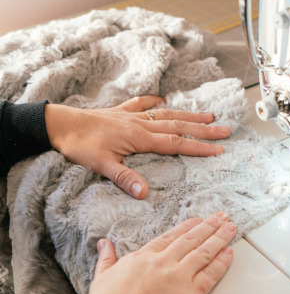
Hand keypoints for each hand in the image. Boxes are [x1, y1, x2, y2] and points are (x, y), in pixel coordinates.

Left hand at [45, 96, 229, 198]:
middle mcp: (141, 124)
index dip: (198, 147)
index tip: (218, 149)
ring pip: (167, 113)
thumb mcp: (101, 165)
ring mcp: (132, 115)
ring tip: (207, 116)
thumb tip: (145, 193)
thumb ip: (125, 178)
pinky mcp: (121, 112)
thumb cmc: (80, 145)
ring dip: (188, 115)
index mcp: (139, 137)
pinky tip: (163, 100)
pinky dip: (155, 102)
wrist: (60, 124)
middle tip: (225, 130)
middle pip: (179, 125)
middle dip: (203, 129)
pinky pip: (142, 104)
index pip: (176, 143)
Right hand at [80, 212, 235, 293]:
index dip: (187, 227)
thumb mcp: (102, 277)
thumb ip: (107, 258)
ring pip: (204, 251)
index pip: (171, 236)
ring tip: (230, 227)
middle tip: (222, 216)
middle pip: (192, 239)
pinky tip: (229, 252)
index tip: (197, 220)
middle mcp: (165, 262)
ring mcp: (179, 276)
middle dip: (209, 226)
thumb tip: (103, 243)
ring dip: (220, 237)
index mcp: (145, 256)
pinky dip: (222, 262)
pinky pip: (211, 274)